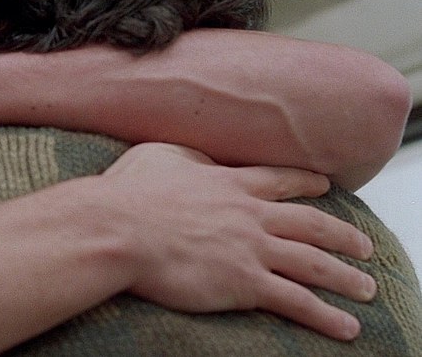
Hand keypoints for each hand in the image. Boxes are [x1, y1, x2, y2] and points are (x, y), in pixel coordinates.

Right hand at [97, 143, 374, 340]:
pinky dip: (326, 315)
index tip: (326, 186)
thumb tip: (195, 162)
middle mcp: (249, 214)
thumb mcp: (157, 157)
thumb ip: (186, 158)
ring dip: (345, 277)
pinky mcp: (244, 282)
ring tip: (366, 288)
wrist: (118, 228)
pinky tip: (346, 327)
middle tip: (364, 246)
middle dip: (343, 236)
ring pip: (314, 263)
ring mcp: (250, 248)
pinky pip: (297, 301)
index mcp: (228, 183)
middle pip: (311, 224)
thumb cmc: (127, 192)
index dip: (307, 183)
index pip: (280, 181)